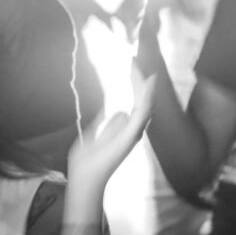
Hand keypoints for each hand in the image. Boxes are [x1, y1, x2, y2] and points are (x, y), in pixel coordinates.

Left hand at [67, 74, 155, 208]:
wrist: (85, 177)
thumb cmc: (88, 160)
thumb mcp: (95, 134)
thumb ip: (106, 122)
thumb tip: (117, 110)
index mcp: (125, 128)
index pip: (134, 100)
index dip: (134, 82)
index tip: (131, 64)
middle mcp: (133, 129)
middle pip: (140, 98)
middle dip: (138, 78)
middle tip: (133, 58)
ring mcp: (134, 132)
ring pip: (145, 102)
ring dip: (143, 83)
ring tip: (140, 65)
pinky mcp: (132, 135)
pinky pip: (142, 111)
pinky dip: (147, 96)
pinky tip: (149, 81)